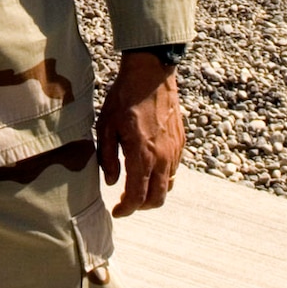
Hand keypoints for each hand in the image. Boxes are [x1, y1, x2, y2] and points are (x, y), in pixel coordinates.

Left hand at [97, 51, 185, 216]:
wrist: (151, 76)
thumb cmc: (124, 98)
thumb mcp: (105, 126)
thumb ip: (108, 157)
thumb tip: (111, 181)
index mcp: (142, 155)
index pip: (138, 196)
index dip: (127, 209)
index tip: (117, 212)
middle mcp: (163, 157)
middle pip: (158, 198)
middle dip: (142, 206)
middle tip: (126, 203)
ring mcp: (174, 151)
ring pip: (169, 185)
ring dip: (153, 192)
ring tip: (135, 187)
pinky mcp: (180, 143)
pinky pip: (173, 170)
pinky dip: (162, 178)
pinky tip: (148, 169)